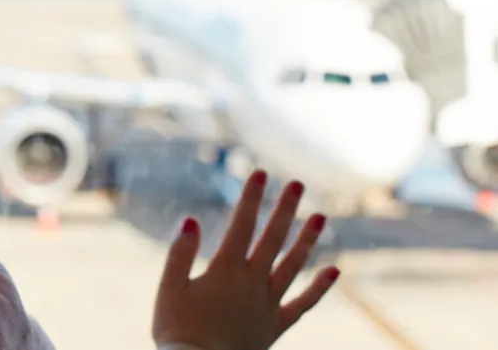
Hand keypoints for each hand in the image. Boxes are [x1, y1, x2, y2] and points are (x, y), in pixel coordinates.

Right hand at [152, 170, 338, 349]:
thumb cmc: (177, 331)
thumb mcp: (169, 289)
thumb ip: (180, 253)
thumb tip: (190, 219)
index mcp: (225, 269)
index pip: (242, 224)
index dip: (252, 197)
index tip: (260, 173)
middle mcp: (252, 282)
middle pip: (273, 238)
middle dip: (285, 209)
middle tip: (297, 184)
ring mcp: (267, 304)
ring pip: (293, 266)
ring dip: (307, 240)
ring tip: (320, 216)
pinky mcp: (274, 326)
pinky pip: (302, 304)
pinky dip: (319, 288)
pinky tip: (334, 270)